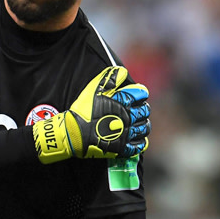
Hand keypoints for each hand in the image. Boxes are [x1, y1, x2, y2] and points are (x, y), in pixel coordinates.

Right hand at [33, 66, 149, 163]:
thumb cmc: (83, 110)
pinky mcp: (123, 147)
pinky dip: (140, 142)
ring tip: (139, 124)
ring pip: (144, 128)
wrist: (74, 133)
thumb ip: (110, 78)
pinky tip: (137, 138)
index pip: (141, 94)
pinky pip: (139, 146)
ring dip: (143, 125)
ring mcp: (127, 133)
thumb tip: (123, 71)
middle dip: (143, 109)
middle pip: (145, 111)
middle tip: (138, 110)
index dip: (141, 93)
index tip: (139, 94)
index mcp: (123, 102)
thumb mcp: (94, 90)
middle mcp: (128, 117)